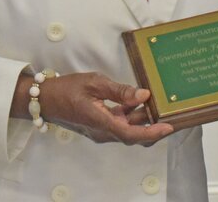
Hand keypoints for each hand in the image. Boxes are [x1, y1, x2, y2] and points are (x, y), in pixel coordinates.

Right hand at [29, 72, 173, 144]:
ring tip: (160, 105)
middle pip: (134, 134)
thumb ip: (120, 90)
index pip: (132, 133)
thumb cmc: (68, 88)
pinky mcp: (99, 125)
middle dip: (154, 128)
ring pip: (128, 129)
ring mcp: (101, 130)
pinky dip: (132, 115)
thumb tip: (143, 94)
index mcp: (102, 122)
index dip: (152, 132)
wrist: (45, 99)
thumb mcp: (95, 83)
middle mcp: (103, 131)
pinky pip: (120, 123)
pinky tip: (140, 101)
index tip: (169, 126)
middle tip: (172, 115)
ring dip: (143, 120)